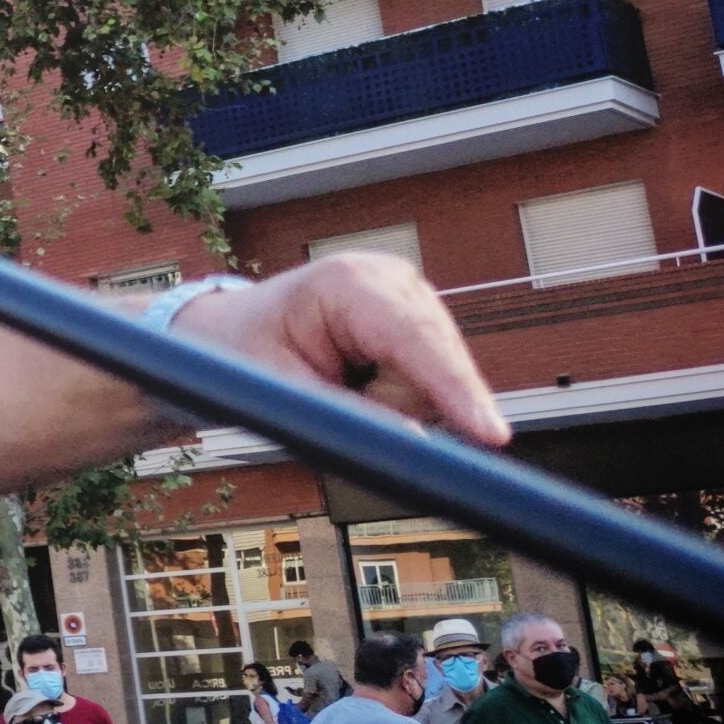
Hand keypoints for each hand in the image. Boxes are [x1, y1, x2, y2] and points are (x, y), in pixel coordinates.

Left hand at [172, 254, 508, 446]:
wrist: (232, 330)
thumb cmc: (244, 349)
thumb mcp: (278, 388)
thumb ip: (344, 416)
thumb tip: (414, 443)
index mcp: (350, 282)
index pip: (416, 340)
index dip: (456, 388)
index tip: (491, 434)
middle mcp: (393, 280)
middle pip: (435, 368)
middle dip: (394, 403)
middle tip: (331, 395)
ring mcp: (411, 300)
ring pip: (435, 384)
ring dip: (389, 402)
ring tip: (338, 382)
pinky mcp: (419, 324)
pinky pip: (429, 385)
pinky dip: (392, 397)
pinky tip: (358, 381)